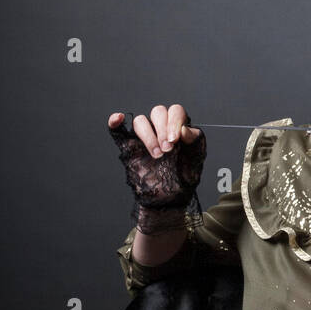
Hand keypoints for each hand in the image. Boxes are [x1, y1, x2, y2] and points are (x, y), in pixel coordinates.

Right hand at [108, 105, 206, 233]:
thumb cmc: (184, 176)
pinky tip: (118, 118)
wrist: (169, 198)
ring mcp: (144, 137)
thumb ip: (195, 141)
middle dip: (162, 129)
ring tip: (157, 155)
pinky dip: (114, 122)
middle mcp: (160, 128)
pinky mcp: (129, 147)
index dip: (174, 122)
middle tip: (168, 150)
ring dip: (148, 135)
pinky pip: (118, 130)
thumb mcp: (196, 158)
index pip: (175, 111)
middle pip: (158, 112)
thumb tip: (184, 129)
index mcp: (178, 127)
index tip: (175, 140)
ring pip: (140, 121)